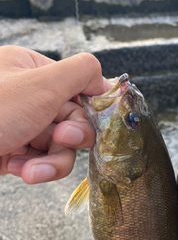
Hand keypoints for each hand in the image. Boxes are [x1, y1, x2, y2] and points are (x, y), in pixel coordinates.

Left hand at [0, 46, 110, 183]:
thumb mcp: (39, 85)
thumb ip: (80, 72)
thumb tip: (105, 78)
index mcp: (29, 69)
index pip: (77, 86)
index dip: (88, 108)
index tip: (92, 123)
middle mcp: (24, 95)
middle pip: (70, 118)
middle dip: (68, 137)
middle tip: (62, 139)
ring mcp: (17, 124)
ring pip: (56, 144)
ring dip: (51, 160)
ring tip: (32, 170)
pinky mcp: (10, 149)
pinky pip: (38, 159)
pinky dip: (33, 167)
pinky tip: (19, 170)